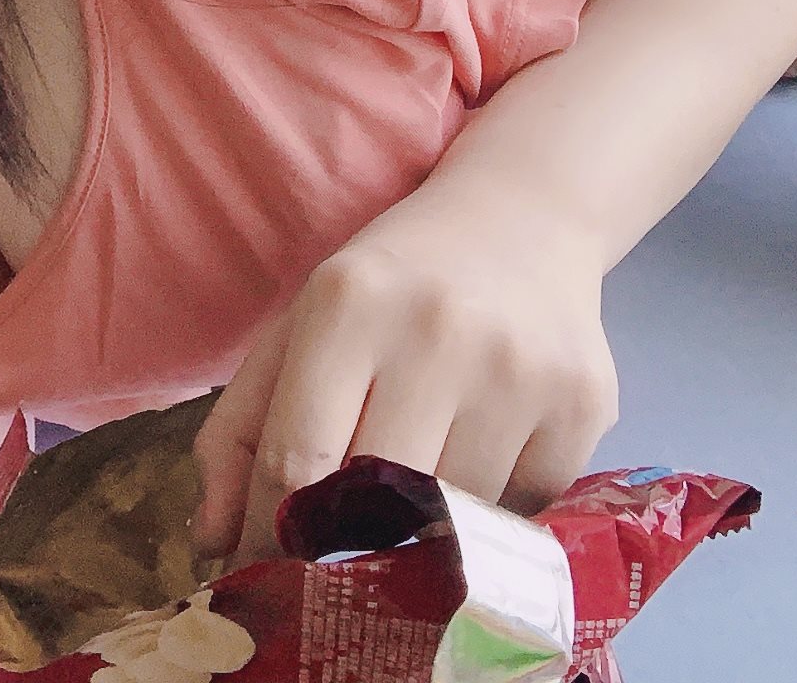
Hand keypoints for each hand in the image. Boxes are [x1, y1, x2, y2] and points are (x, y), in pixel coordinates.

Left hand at [188, 188, 618, 567]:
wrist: (522, 222)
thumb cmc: (392, 288)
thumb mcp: (301, 329)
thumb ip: (241, 429)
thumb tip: (212, 541)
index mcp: (348, 303)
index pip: (294, 458)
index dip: (269, 536)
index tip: (262, 574)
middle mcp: (438, 330)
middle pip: (378, 499)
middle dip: (346, 547)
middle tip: (334, 564)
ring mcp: (520, 368)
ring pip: (457, 519)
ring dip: (428, 532)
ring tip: (418, 500)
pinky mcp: (584, 402)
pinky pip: (526, 511)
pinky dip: (495, 518)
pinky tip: (483, 467)